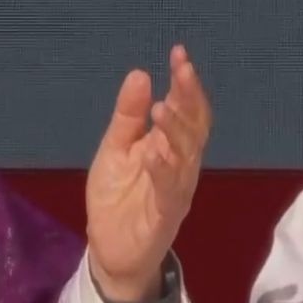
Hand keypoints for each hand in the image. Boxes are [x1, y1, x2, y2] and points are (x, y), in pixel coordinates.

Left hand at [85, 45, 210, 302]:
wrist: (109, 248)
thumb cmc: (117, 196)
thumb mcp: (115, 149)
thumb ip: (128, 116)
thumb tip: (140, 74)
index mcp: (170, 147)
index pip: (186, 111)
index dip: (186, 84)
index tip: (178, 54)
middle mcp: (180, 166)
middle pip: (193, 129)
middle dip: (189, 99)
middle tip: (181, 70)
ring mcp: (175, 190)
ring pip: (185, 157)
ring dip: (175, 132)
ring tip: (164, 107)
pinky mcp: (164, 215)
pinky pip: (169, 191)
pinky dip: (163, 170)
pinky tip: (155, 151)